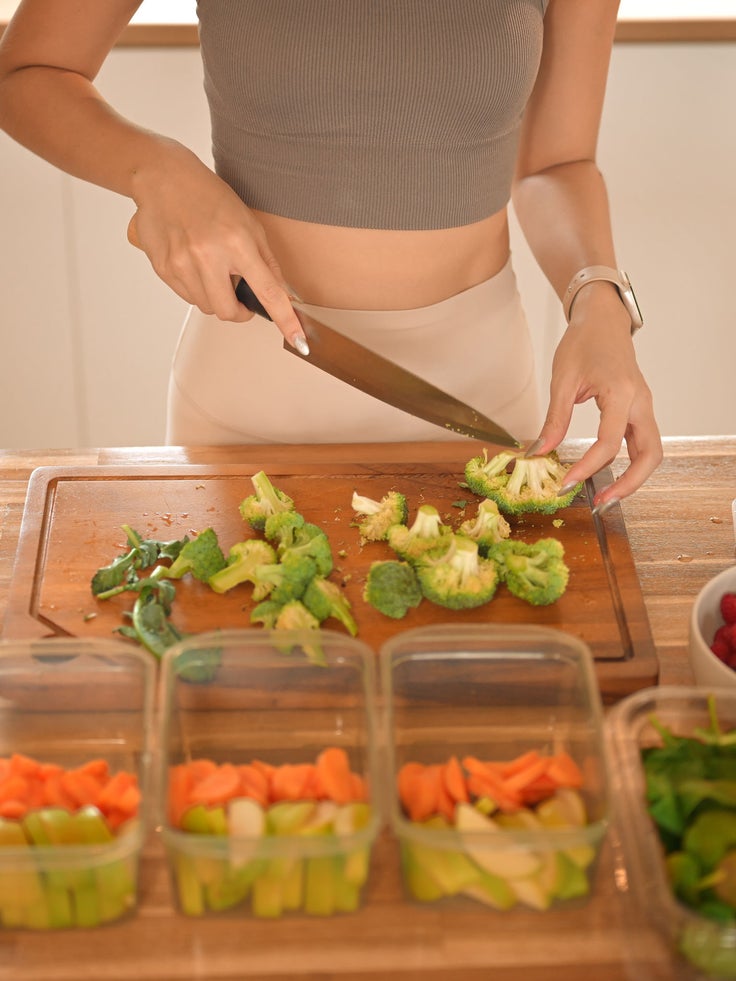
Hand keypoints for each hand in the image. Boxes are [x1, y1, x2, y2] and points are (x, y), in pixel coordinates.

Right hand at [126, 138, 306, 350]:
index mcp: (237, 243)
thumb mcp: (248, 223)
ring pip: (207, 307)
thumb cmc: (209, 197)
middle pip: (229, 312)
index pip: (267, 291)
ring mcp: (183, 264)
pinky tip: (193, 263)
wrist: (163, 179)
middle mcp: (209, 256)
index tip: (299, 340)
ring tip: (212, 268)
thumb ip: (267, 262)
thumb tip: (284, 295)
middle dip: (238, 310)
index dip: (285, 320)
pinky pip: (187, 297)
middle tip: (239, 293)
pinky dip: (196, 288)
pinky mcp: (164, 269)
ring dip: (215, 297)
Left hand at [530, 285, 662, 507]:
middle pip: (650, 454)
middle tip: (599, 501)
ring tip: (605, 495)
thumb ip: (554, 419)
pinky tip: (607, 473)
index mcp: (621, 393)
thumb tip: (538, 453)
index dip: (587, 467)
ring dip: (633, 478)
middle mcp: (640, 402)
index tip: (566, 484)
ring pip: (652, 452)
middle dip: (628, 484)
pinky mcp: (640, 409)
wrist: (602, 321)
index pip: (609, 442)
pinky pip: (643, 443)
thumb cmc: (582, 343)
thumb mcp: (562, 380)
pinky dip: (630, 463)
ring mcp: (644, 406)